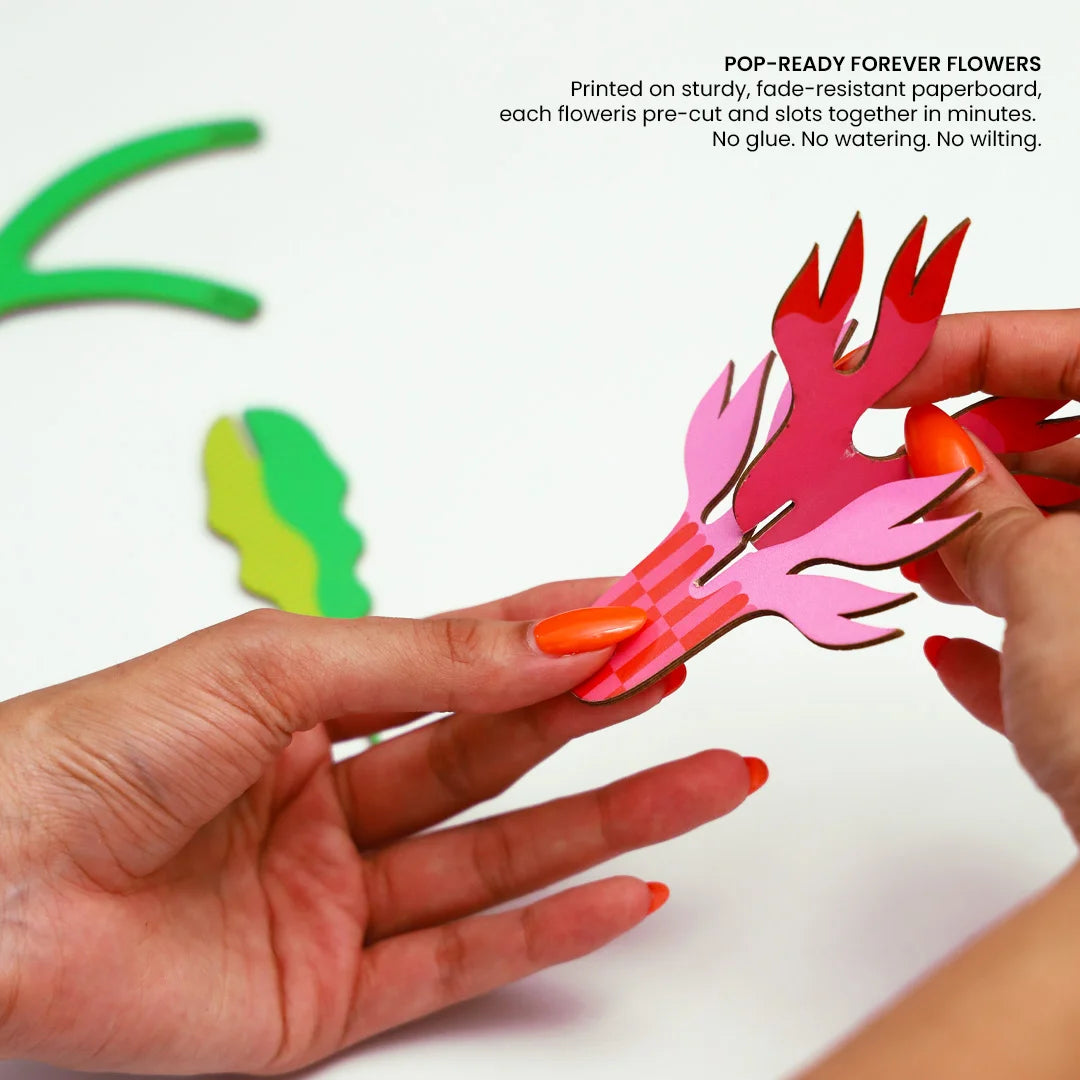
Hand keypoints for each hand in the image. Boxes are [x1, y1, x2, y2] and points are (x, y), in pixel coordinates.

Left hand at [0, 579, 761, 1073]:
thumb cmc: (92, 754)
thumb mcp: (277, 668)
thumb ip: (429, 659)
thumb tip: (563, 627)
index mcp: (307, 708)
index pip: (463, 665)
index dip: (555, 638)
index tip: (640, 612)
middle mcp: (328, 803)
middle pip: (499, 753)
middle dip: (602, 713)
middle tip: (689, 675)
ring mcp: (334, 899)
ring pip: (503, 853)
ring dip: (613, 815)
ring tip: (709, 773)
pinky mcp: (327, 994)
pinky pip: (462, 956)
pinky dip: (551, 927)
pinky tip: (628, 889)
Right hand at [883, 310, 1079, 837]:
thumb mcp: (1048, 582)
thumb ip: (979, 507)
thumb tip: (932, 451)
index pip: (1079, 348)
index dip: (965, 348)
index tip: (878, 373)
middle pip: (1071, 450)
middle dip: (965, 465)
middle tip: (876, 474)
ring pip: (1066, 539)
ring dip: (978, 550)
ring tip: (902, 561)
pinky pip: (1074, 625)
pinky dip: (1016, 633)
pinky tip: (953, 655)